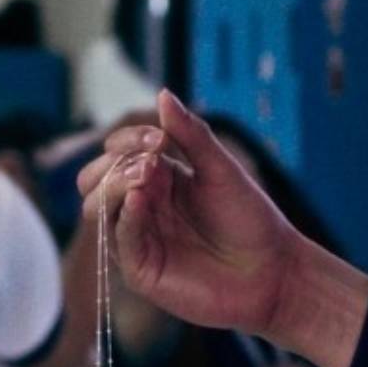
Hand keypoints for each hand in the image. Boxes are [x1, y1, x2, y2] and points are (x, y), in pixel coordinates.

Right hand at [77, 90, 300, 338]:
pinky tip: (141, 200)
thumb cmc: (251, 221)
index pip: (115, 152)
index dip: (127, 139)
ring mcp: (136, 237)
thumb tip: (162, 93)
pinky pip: (117, 238)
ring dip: (113, 186)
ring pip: (95, 207)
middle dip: (112, 164)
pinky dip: (125, 216)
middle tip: (148, 161)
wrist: (275, 273)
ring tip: (144, 178)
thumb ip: (190, 135)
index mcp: (154, 179)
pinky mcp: (139, 269)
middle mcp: (139, 206)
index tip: (159, 139)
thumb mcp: (221, 169)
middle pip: (93, 179)